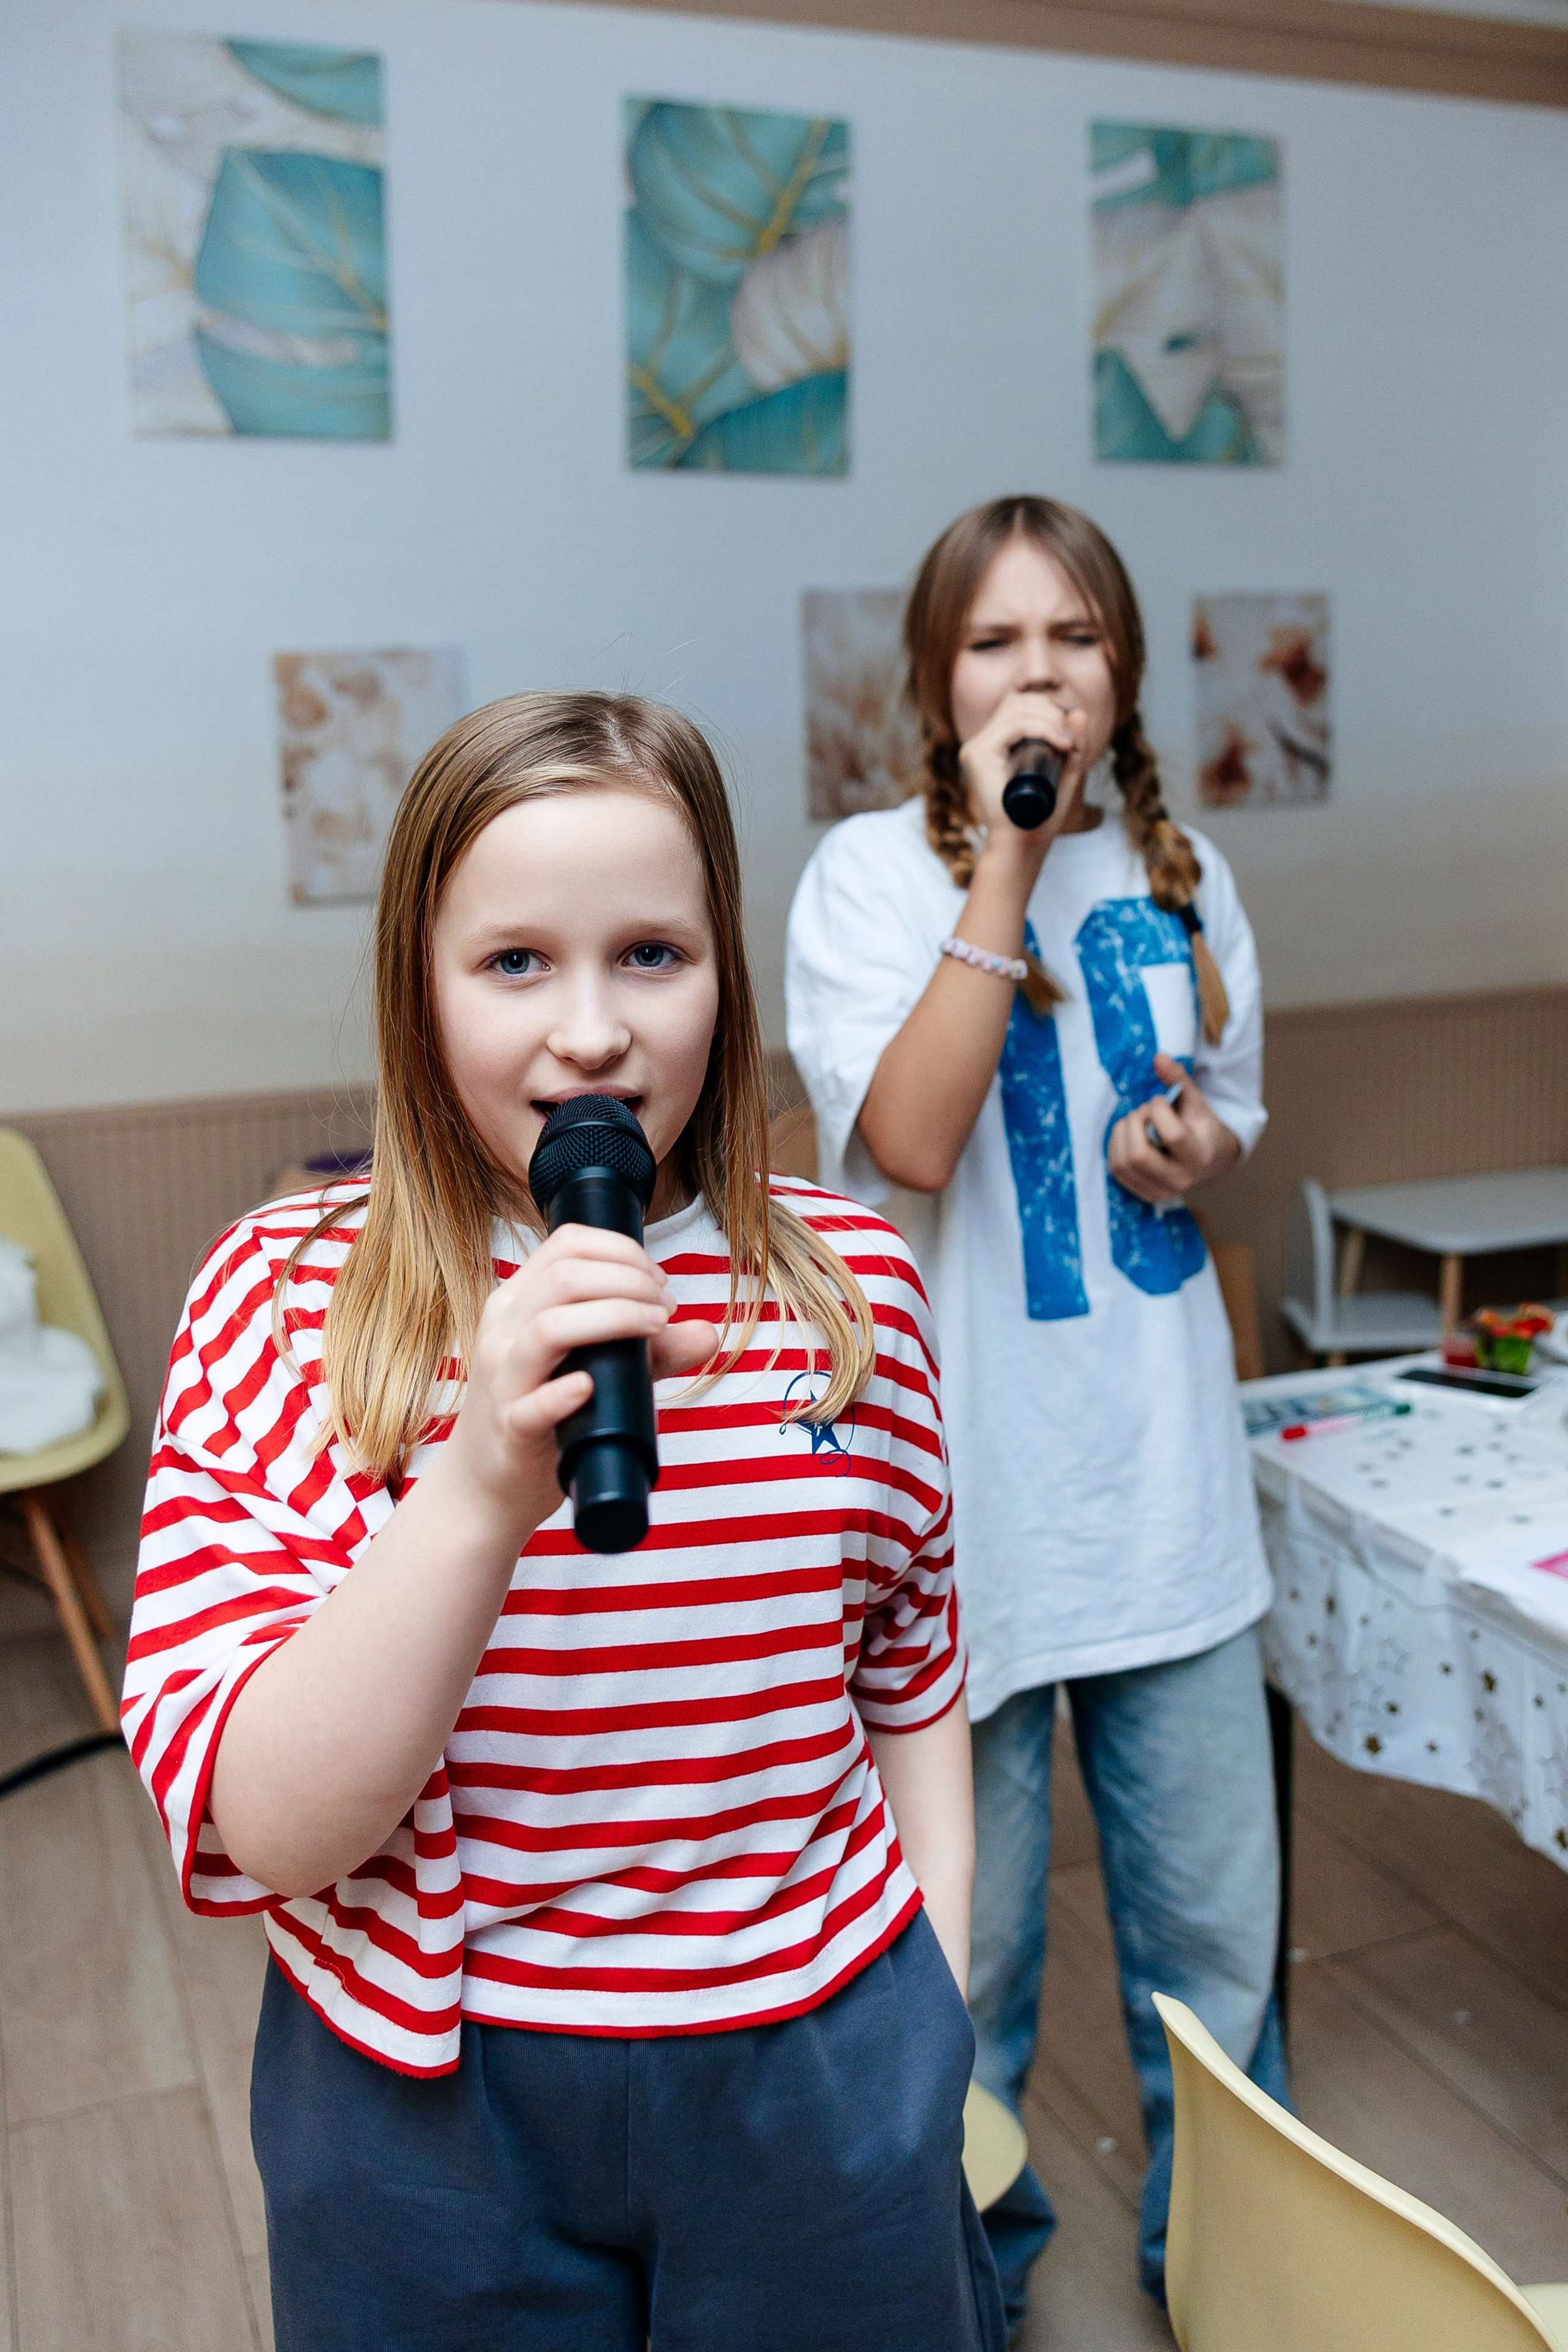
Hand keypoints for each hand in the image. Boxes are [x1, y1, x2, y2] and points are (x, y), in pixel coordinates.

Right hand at [443, 1224, 718, 1537]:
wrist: (489, 1481)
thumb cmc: (543, 1410)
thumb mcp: (593, 1367)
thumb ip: (649, 1350)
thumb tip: (706, 1332)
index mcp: (519, 1300)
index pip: (568, 1243)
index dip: (623, 1252)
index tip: (658, 1281)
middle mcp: (504, 1328)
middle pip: (565, 1277)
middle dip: (630, 1281)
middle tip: (664, 1308)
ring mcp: (503, 1378)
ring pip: (548, 1327)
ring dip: (614, 1318)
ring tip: (654, 1329)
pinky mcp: (509, 1427)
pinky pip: (531, 1405)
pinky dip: (565, 1392)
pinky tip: (592, 1386)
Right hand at [959, 689, 1090, 861]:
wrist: (1021, 845)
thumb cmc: (1041, 816)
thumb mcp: (1066, 774)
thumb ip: (1075, 747)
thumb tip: (1078, 711)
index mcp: (996, 743)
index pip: (1019, 704)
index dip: (1046, 706)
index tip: (1069, 732)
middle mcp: (982, 742)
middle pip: (1019, 702)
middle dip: (1052, 713)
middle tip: (1071, 743)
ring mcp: (976, 747)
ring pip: (1017, 710)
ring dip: (1050, 721)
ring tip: (1067, 746)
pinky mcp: (977, 755)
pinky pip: (1012, 726)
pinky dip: (1040, 729)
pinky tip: (1058, 743)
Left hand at [1108, 1053, 1241, 1205]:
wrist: (1209, 1159)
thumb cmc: (1201, 1126)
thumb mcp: (1196, 1101)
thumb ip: (1179, 1079)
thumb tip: (1159, 1057)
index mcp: (1199, 1156)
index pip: (1172, 1135)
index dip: (1158, 1110)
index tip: (1159, 1101)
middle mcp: (1181, 1180)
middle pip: (1139, 1155)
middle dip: (1133, 1124)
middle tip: (1142, 1112)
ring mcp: (1161, 1191)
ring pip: (1123, 1163)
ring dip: (1121, 1134)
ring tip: (1136, 1122)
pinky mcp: (1145, 1194)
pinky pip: (1116, 1170)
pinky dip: (1116, 1147)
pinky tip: (1129, 1136)